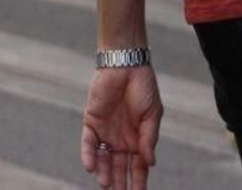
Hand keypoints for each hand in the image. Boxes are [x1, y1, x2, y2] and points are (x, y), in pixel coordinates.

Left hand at [81, 67, 161, 189]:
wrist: (127, 64)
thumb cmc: (143, 87)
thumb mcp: (153, 114)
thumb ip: (149, 139)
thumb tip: (150, 163)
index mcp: (138, 139)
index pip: (137, 167)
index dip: (138, 182)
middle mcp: (121, 139)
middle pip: (118, 168)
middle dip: (119, 184)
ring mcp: (105, 132)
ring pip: (102, 160)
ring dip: (103, 173)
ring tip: (105, 186)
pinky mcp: (91, 122)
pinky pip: (88, 143)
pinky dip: (89, 155)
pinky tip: (91, 167)